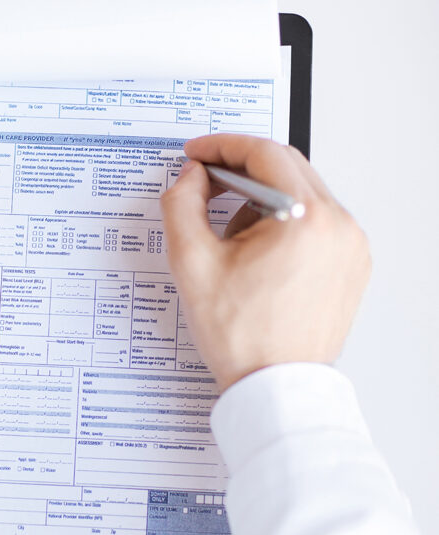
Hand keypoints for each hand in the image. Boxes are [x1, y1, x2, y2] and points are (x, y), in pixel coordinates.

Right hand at [161, 135, 370, 391]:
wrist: (275, 387)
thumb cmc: (244, 338)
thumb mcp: (192, 265)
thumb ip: (182, 206)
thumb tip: (190, 178)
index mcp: (307, 219)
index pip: (264, 153)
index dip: (222, 147)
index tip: (198, 154)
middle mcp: (339, 226)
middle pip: (288, 167)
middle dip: (242, 170)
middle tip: (207, 185)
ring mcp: (351, 246)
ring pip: (303, 194)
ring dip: (264, 199)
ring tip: (233, 242)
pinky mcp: (351, 264)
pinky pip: (317, 222)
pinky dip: (285, 223)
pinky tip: (258, 255)